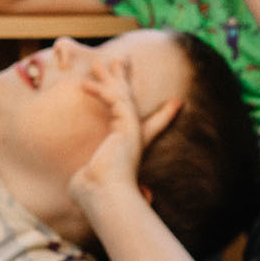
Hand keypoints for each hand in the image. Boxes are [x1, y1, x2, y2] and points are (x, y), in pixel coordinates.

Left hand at [66, 58, 182, 211]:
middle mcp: (134, 140)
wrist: (105, 196)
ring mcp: (132, 132)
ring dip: (111, 79)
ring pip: (123, 97)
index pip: (150, 129)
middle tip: (119, 63)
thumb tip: (82, 184)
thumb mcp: (88, 183)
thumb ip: (88, 178)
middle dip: (124, 82)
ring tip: (98, 65)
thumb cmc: (96, 195)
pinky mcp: (127, 127)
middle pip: (132, 104)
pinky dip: (100, 92)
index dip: (164, 117)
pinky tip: (84, 85)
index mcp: (130, 151)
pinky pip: (114, 101)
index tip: (177, 104)